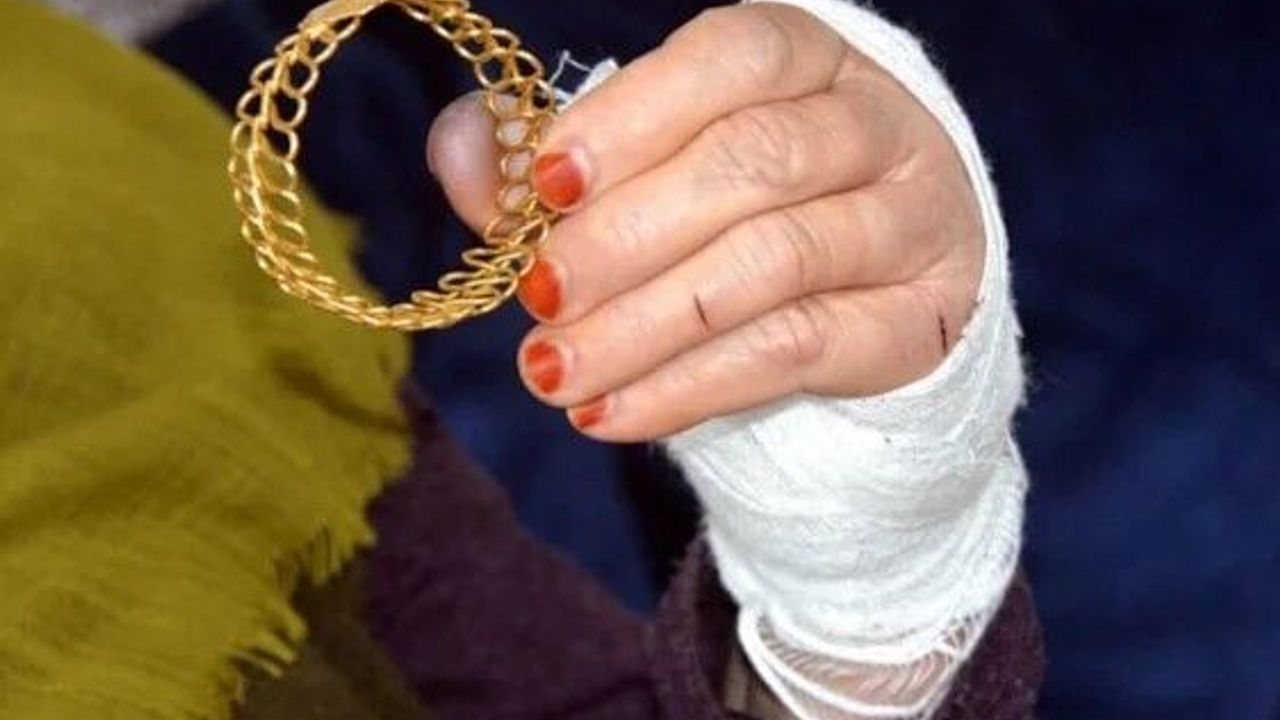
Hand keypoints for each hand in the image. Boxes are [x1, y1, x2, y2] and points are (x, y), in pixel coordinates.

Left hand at [427, 2, 982, 441]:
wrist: (861, 303)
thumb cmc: (734, 217)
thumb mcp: (650, 172)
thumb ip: (555, 162)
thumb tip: (461, 148)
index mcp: (805, 58)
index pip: (733, 59)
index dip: (635, 117)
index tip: (545, 185)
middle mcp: (876, 124)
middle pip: (754, 163)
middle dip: (627, 236)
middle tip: (539, 297)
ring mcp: (912, 221)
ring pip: (775, 263)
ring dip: (646, 325)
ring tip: (554, 373)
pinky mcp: (918, 321)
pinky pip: (799, 350)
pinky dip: (691, 386)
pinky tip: (613, 414)